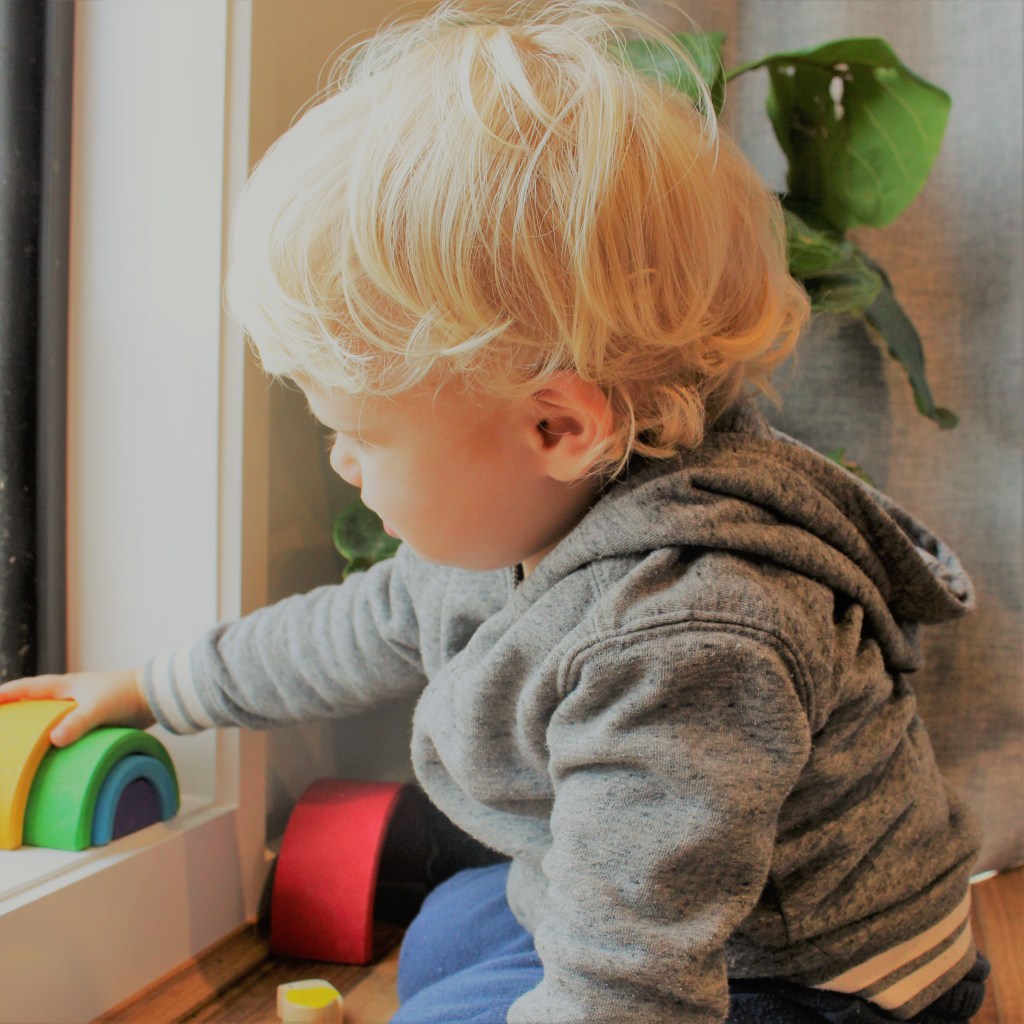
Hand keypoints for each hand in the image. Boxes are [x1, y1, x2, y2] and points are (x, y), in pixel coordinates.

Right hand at [0, 670, 154, 745]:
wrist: (154, 697)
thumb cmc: (126, 694)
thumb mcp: (98, 708)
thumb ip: (77, 723)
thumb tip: (53, 740)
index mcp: (66, 686)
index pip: (29, 688)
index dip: (8, 694)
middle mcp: (71, 694)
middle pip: (36, 702)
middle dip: (17, 709)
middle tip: (1, 721)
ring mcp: (82, 706)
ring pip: (51, 715)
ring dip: (36, 725)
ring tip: (19, 741)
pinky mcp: (94, 718)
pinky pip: (67, 727)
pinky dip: (56, 735)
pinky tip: (52, 750)